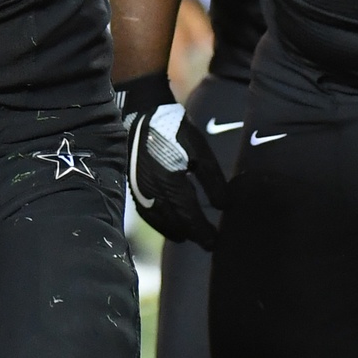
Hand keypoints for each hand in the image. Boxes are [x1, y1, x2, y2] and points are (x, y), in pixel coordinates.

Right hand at [119, 74, 228, 246]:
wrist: (141, 113)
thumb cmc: (174, 129)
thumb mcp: (199, 150)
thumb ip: (212, 179)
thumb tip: (223, 206)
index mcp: (171, 181)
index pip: (190, 216)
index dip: (203, 232)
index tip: (215, 242)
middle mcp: (153, 191)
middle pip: (175, 222)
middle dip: (192, 234)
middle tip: (207, 243)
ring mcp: (140, 190)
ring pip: (159, 221)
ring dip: (174, 231)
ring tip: (188, 237)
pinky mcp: (134, 186)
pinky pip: (147, 212)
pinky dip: (159, 223)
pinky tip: (168, 224)